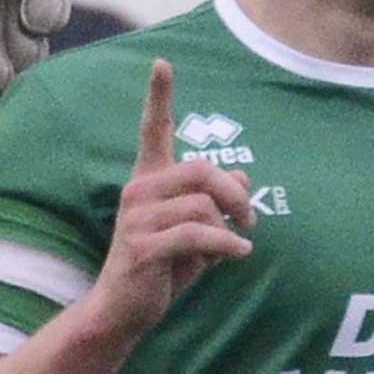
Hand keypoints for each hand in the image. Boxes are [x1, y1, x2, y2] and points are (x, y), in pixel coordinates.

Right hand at [87, 59, 254, 340]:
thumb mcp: (196, 231)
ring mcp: (137, 219)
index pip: (154, 130)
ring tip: (233, 246)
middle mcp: (139, 191)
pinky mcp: (143, 246)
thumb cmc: (162, 268)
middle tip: (251, 218)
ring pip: (203, 205)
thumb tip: (243, 175)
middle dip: (234, 192)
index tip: (162, 63)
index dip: (159, 97)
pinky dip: (226, 244)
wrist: (123, 311)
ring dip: (228, 228)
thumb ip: (216, 202)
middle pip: (200, 169)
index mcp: (149, 180)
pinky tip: (238, 254)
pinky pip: (199, 234)